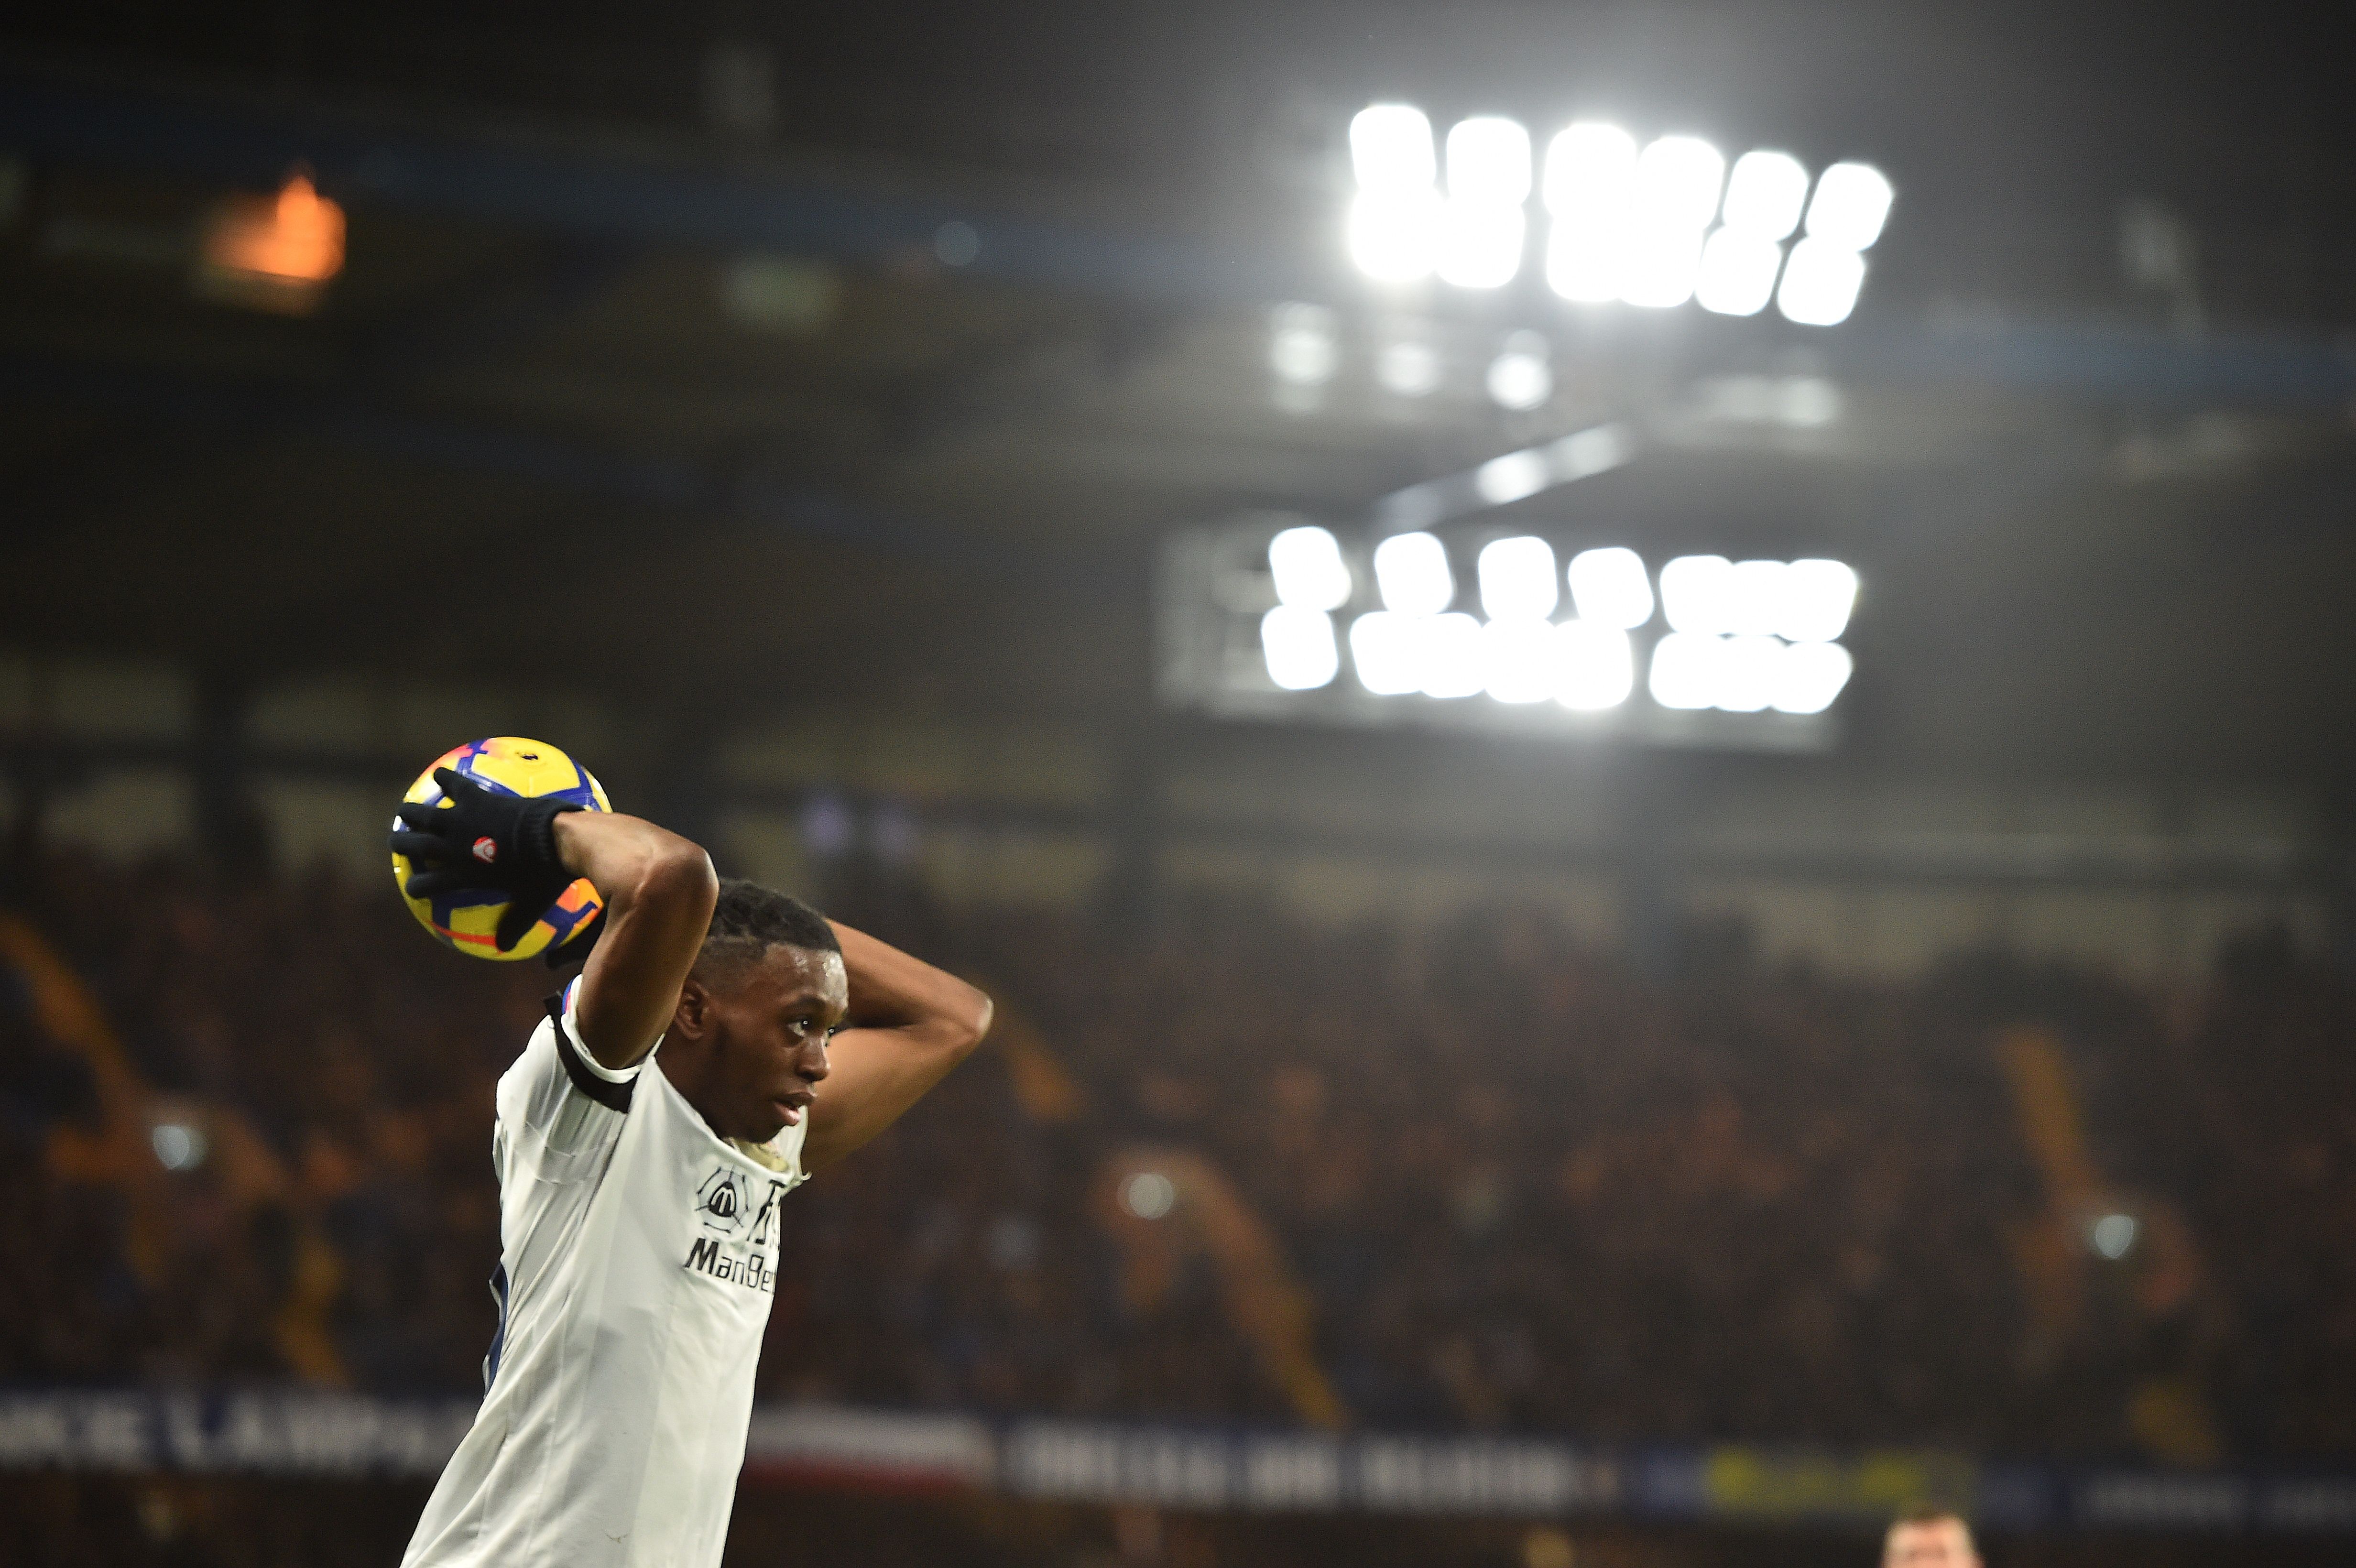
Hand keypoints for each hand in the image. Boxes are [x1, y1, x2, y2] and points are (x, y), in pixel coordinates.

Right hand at [389, 767, 580, 951]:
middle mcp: (454, 848)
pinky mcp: (476, 798)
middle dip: (401, 844)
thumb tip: (506, 948)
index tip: (412, 888)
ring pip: (423, 815)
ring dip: (410, 812)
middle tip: (394, 842)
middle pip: (415, 846)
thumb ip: (515, 923)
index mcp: (463, 874)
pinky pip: (453, 785)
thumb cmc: (546, 874)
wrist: (555, 838)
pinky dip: (444, 779)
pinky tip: (438, 774)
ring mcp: (462, 821)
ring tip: (403, 811)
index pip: (427, 886)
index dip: (416, 888)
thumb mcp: (532, 904)